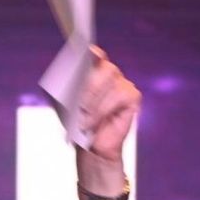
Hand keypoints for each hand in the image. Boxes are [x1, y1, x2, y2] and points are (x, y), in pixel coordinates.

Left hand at [76, 47, 140, 191]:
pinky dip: (102, 112)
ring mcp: (122, 83)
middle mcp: (109, 72)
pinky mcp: (132, 96)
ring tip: (81, 121)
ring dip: (92, 105)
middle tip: (76, 105)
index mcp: (92, 70)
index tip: (87, 52)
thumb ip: (68, 93)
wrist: (92, 147)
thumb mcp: (67, 107)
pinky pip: (118, 97)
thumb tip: (69, 87)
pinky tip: (92, 123)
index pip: (93, 55)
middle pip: (103, 69)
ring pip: (109, 85)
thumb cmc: (78, 124)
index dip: (92, 52)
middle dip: (88, 87)